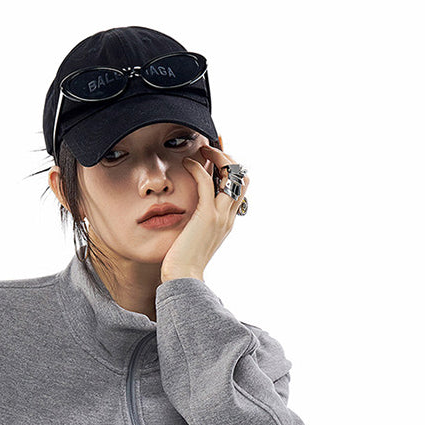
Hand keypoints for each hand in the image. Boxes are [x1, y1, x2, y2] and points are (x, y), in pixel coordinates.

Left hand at [160, 143, 249, 282]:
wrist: (184, 277)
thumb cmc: (183, 260)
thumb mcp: (195, 236)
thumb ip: (198, 220)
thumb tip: (189, 210)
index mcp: (228, 220)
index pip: (239, 186)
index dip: (231, 166)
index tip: (216, 153)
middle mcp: (228, 216)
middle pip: (241, 175)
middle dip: (228, 156)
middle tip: (209, 147)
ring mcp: (220, 215)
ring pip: (231, 174)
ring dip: (216, 155)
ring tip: (201, 149)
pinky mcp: (207, 215)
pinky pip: (206, 182)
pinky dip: (198, 167)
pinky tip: (186, 163)